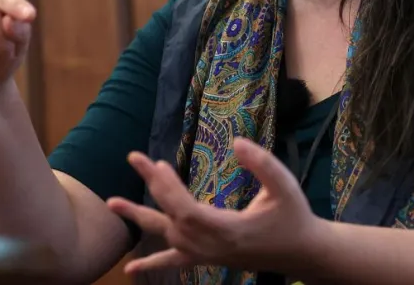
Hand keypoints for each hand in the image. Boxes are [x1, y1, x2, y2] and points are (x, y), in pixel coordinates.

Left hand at [106, 137, 320, 276]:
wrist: (302, 252)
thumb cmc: (294, 216)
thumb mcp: (285, 185)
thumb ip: (262, 163)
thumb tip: (238, 143)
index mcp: (227, 229)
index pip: (185, 209)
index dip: (168, 187)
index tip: (159, 162)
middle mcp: (211, 246)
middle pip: (171, 217)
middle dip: (152, 186)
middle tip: (134, 158)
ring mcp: (207, 255)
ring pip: (166, 236)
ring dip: (140, 218)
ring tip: (112, 203)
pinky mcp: (208, 257)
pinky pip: (175, 262)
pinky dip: (152, 264)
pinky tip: (129, 271)